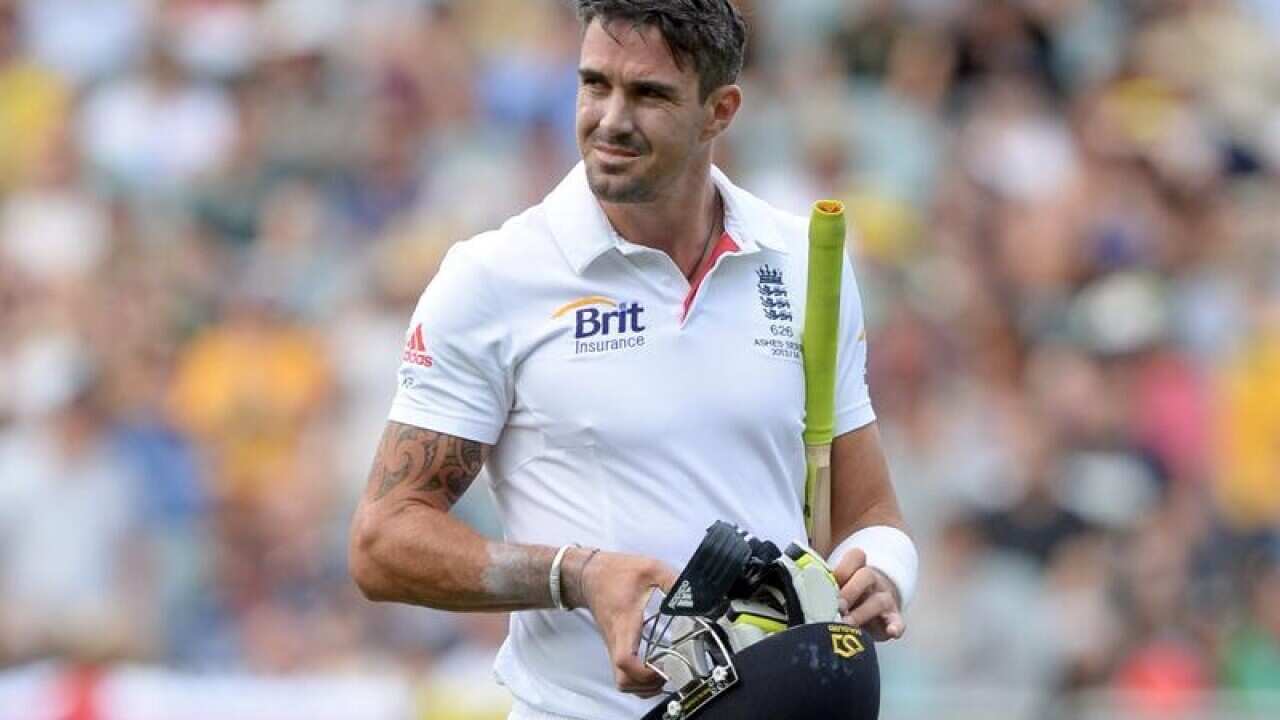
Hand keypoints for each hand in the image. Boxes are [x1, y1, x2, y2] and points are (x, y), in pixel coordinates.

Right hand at [568, 550, 677, 697]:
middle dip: (646, 686)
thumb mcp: (650, 568)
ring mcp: (613, 645)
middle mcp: (616, 640)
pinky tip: (651, 669)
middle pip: (623, 680)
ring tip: (662, 675)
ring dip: (641, 686)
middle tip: (667, 674)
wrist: (588, 573)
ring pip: (622, 681)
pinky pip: (622, 672)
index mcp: (624, 624)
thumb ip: (674, 581)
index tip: (663, 668)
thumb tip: (696, 594)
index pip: (626, 660)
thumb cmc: (615, 572)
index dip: (644, 673)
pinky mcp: (614, 645)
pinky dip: (636, 679)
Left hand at [833, 548, 904, 641]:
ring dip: (862, 613)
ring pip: (879, 600)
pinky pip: (899, 621)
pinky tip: (891, 632)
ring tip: (847, 624)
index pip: (856, 556)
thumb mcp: (838, 588)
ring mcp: (885, 599)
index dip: (843, 569)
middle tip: (836, 607)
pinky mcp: (893, 618)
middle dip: (850, 591)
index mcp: (857, 569)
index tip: (831, 582)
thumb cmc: (847, 598)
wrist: (873, 611)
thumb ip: (825, 586)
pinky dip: (896, 626)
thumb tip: (801, 592)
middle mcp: (873, 581)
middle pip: (866, 576)